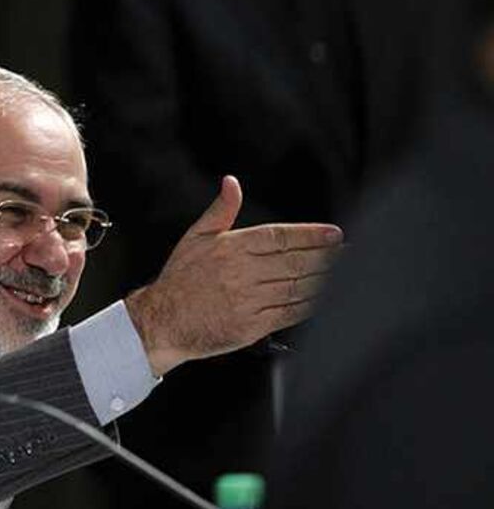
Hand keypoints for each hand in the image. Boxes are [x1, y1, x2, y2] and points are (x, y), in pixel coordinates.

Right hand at [125, 175, 343, 376]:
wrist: (161, 321)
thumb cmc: (178, 281)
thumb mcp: (194, 238)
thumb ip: (220, 210)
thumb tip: (232, 183)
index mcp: (231, 247)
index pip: (280, 236)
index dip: (311, 235)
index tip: (334, 234)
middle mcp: (242, 272)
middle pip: (295, 261)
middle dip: (326, 256)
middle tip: (347, 252)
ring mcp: (248, 300)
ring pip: (296, 286)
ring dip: (323, 280)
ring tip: (342, 273)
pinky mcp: (250, 326)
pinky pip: (289, 313)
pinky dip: (309, 305)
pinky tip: (323, 298)